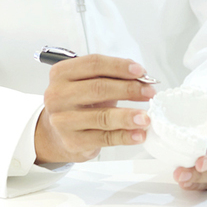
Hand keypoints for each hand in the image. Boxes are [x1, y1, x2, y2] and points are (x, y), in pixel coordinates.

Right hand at [34, 54, 155, 163]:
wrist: (57, 134)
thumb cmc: (78, 103)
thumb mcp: (88, 83)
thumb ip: (111, 76)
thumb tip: (140, 76)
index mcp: (61, 74)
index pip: (93, 64)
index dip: (119, 66)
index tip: (140, 71)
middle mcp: (58, 96)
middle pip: (98, 88)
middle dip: (128, 89)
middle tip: (148, 92)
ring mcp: (63, 120)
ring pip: (102, 116)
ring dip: (128, 116)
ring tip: (146, 117)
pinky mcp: (73, 142)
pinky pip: (104, 138)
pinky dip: (125, 136)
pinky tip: (138, 134)